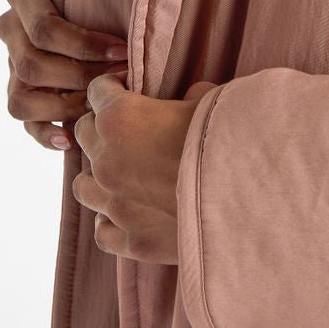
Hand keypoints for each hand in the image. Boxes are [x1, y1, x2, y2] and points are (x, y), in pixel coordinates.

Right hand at [0, 0, 130, 149]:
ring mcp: (10, 62)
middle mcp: (9, 27)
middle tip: (121, 80)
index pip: (45, 29)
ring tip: (98, 106)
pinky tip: (70, 140)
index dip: (85, 46)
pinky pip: (23, 122)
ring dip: (63, 107)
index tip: (123, 52)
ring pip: (20, 99)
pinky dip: (45, 135)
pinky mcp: (20, 90)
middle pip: (33, 66)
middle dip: (80, 77)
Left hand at [72, 75, 217, 264]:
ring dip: (99, 175)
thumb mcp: (206, 99)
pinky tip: (130, 212)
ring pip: (82, 186)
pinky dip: (111, 220)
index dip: (113, 87)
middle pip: (84, 134)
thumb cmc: (225, 137)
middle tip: (130, 130)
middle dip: (102, 127)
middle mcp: (107, 161)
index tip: (128, 90)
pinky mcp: (132, 241)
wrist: (246, 195)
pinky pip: (102, 230)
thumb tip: (186, 100)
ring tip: (124, 173)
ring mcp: (115, 204)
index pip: (96, 90)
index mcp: (119, 118)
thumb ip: (183, 96)